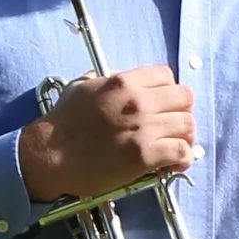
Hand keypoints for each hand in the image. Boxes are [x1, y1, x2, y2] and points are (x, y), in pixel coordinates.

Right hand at [20, 68, 195, 206]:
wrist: (49, 155)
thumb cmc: (61, 123)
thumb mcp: (81, 87)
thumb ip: (103, 80)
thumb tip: (113, 78)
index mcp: (123, 82)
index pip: (166, 75)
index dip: (168, 91)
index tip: (163, 104)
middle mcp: (138, 101)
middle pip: (185, 98)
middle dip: (182, 111)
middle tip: (173, 126)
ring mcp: (143, 128)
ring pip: (188, 125)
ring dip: (186, 137)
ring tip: (175, 146)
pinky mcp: (144, 155)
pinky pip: (182, 152)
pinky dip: (183, 158)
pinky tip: (174, 163)